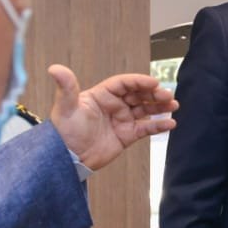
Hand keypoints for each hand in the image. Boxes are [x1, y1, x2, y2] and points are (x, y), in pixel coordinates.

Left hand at [48, 65, 177, 169]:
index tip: (153, 83)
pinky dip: (158, 125)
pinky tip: (170, 123)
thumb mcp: (65, 107)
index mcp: (101, 95)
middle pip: (138, 94)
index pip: (124, 83)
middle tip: (167, 95)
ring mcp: (121, 120)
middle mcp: (114, 105)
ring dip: (160, 106)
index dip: (139, 82)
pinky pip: (146, 128)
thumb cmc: (64, 132)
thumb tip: (54, 68)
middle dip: (154, 94)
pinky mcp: (127, 135)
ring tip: (173, 105)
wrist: (68, 159)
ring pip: (145, 109)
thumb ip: (66, 87)